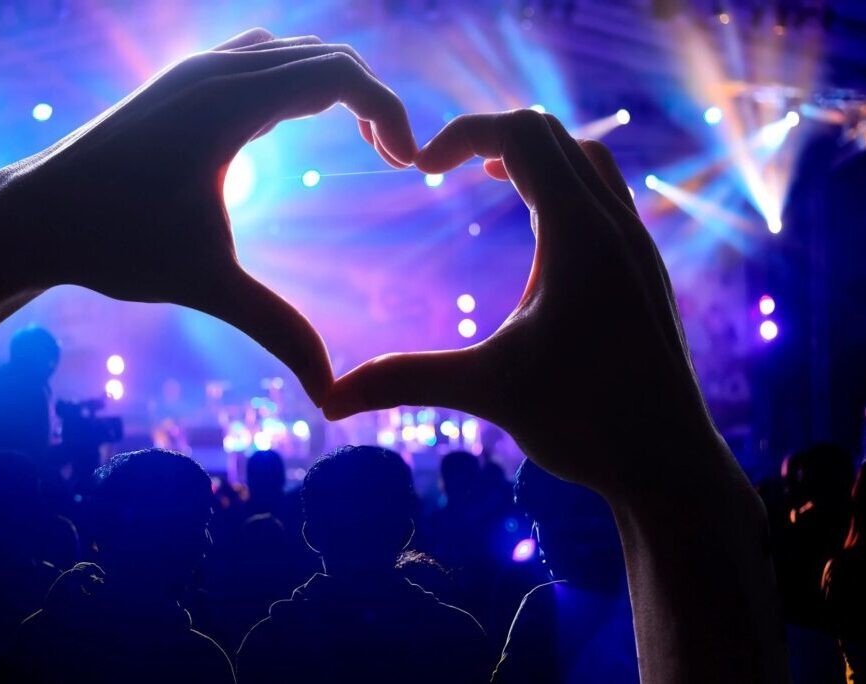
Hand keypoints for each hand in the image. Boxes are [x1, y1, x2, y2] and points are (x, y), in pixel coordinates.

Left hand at [0, 28, 417, 404]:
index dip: (388, 110)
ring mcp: (194, 69)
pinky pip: (261, 57)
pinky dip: (298, 79)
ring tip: (363, 140)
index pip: (338, 73)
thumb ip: (276, 329)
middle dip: (372, 100)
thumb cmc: (112, 244)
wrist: (32, 216)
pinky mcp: (180, 81)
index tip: (408, 164)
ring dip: (337, 85)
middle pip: (326, 54)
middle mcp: (213, 71)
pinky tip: (298, 125)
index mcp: (227, 104)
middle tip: (394, 158)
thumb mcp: (206, 285)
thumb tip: (329, 392)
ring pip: (293, 50)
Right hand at [324, 109, 714, 493]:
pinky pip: (604, 195)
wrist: (670, 463)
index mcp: (579, 235)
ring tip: (487, 177)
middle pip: (552, 134)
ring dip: (533, 157)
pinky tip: (535, 230)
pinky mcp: (642, 271)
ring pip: (586, 160)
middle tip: (442, 165)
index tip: (416, 167)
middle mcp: (615, 226)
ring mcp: (636, 247)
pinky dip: (562, 185)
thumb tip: (327, 401)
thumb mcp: (488, 391)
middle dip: (490, 135)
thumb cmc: (586, 423)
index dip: (460, 133)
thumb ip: (406, 381)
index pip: (521, 134)